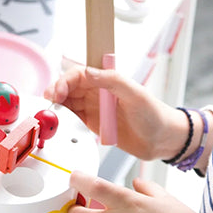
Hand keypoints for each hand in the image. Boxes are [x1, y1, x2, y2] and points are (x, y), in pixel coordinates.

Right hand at [45, 66, 187, 160]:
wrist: (162, 140)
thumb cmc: (155, 114)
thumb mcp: (135, 94)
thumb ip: (113, 80)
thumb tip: (89, 71)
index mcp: (107, 80)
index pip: (79, 74)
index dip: (65, 81)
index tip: (58, 92)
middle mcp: (98, 92)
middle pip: (68, 87)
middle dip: (56, 93)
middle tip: (49, 103)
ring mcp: (94, 108)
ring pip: (67, 103)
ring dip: (57, 106)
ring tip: (50, 114)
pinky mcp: (93, 124)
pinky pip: (73, 119)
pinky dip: (63, 120)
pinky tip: (58, 122)